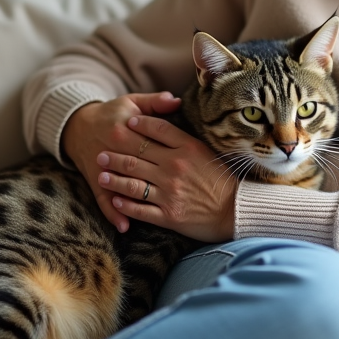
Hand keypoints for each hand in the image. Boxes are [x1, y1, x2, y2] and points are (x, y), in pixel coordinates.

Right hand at [62, 92, 181, 232]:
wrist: (78, 126)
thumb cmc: (113, 114)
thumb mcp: (132, 102)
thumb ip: (155, 102)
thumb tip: (177, 101)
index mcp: (125, 129)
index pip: (151, 144)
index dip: (171, 155)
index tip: (189, 167)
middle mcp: (113, 150)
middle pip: (140, 168)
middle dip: (160, 182)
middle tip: (182, 194)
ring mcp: (103, 168)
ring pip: (122, 186)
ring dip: (138, 202)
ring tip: (160, 215)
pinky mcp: (95, 181)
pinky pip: (103, 200)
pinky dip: (113, 214)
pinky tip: (125, 227)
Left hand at [97, 114, 237, 242]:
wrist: (237, 210)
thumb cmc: (224, 180)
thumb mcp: (206, 152)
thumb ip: (184, 139)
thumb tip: (165, 125)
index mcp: (187, 149)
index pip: (157, 129)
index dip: (140, 124)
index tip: (128, 122)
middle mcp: (175, 168)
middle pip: (137, 155)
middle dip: (115, 153)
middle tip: (100, 152)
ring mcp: (170, 193)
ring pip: (132, 182)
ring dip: (114, 179)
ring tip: (101, 176)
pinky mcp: (169, 216)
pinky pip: (140, 209)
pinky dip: (125, 205)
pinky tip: (115, 200)